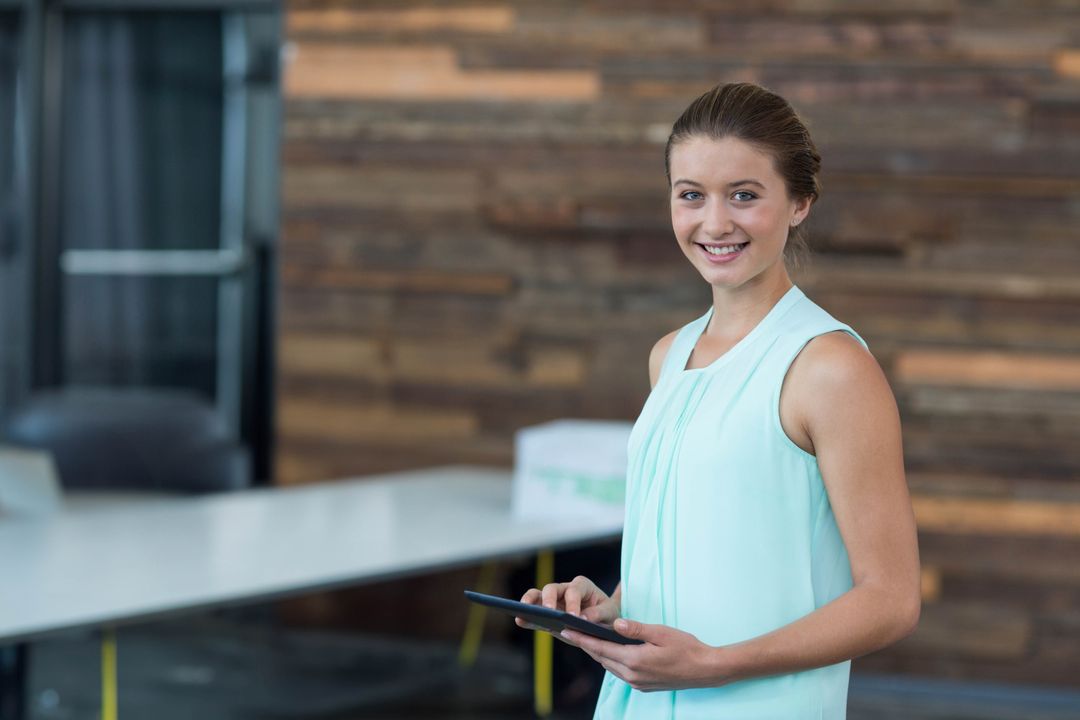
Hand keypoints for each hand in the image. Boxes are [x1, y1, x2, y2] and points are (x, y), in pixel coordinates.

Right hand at [516, 576, 618, 640]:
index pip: (575, 591)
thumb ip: (598, 614)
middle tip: (548, 612)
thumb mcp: (610, 613)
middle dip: (549, 599)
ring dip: (530, 601)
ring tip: (523, 611)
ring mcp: (554, 600)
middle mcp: (566, 589)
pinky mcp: (547, 613)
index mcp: (583, 586)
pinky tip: (520, 620)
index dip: (573, 603)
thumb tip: (582, 619)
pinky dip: (526, 614)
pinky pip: (534, 610)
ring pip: (538, 595)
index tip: (573, 617)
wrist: (603, 621)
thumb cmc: (607, 614)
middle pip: (552, 588)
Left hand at [562, 618, 730, 691]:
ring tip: (584, 640)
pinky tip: (609, 652)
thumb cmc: (686, 648)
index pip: (600, 648)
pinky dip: (611, 660)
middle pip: (602, 658)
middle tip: (569, 632)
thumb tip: (614, 623)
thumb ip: (636, 628)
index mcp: (635, 660)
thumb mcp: (661, 632)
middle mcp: (632, 675)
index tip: (566, 631)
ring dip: (597, 653)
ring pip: (610, 666)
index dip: (582, 639)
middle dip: (585, 645)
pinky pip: (620, 672)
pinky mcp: (643, 686)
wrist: (705, 670)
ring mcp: (637, 683)